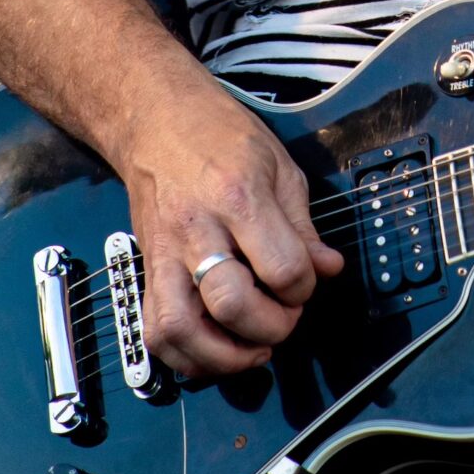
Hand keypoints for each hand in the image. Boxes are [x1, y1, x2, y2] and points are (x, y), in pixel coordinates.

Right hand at [118, 70, 343, 380]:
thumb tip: (328, 268)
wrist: (154, 116)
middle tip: (285, 315)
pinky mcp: (146, 266)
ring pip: (181, 328)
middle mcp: (197, 228)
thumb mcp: (278, 164)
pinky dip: (184, 356)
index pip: (282, 268)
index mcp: (238, 196)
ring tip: (252, 349)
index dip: (305, 287)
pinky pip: (154, 330)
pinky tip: (213, 352)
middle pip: (232, 304)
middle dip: (271, 326)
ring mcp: (164, 251)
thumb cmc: (217, 132)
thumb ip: (303, 224)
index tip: (306, 282)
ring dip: (223, 356)